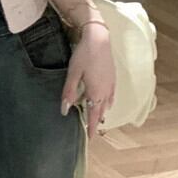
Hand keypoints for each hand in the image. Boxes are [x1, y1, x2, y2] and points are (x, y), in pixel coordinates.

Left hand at [61, 22, 115, 137]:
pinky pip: (111, 96)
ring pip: (107, 104)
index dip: (91, 127)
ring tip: (97, 119)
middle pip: (101, 111)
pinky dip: (107, 103)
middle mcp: (106, 91)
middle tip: (92, 130)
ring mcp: (111, 84)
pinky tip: (106, 103)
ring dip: (102, 112)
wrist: (99, 39)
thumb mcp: (73, 73)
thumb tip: (64, 110)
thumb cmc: (84, 55)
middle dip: (96, 121)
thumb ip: (69, 92)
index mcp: (96, 92)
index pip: (94, 115)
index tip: (90, 138)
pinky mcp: (113, 77)